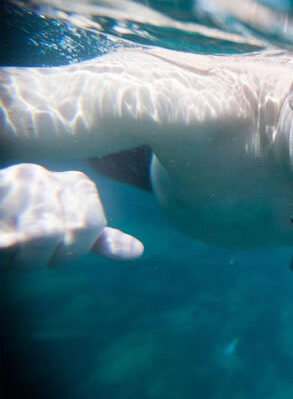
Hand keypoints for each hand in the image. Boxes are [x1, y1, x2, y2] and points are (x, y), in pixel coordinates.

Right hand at [0, 163, 142, 269]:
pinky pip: (7, 237)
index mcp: (73, 183)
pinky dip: (8, 245)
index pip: (91, 227)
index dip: (72, 251)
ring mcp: (10, 186)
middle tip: (27, 253)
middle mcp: (43, 177)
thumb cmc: (22, 222)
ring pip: (37, 237)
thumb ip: (97, 239)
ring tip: (9, 247)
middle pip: (67, 232)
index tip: (55, 249)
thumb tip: (137, 251)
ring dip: (19, 257)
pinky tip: (6, 244)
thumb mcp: (64, 227)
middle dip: (45, 256)